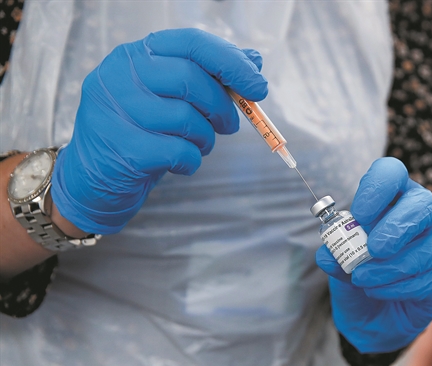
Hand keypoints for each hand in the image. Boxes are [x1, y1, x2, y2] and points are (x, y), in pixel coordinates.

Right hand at [51, 28, 267, 233]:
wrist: (96, 179)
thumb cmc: (141, 133)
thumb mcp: (172, 99)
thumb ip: (210, 77)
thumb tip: (255, 61)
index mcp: (137, 54)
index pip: (192, 43)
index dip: (231, 62)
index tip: (258, 86)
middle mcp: (120, 74)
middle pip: (191, 78)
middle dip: (222, 106)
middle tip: (230, 126)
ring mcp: (115, 110)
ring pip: (186, 118)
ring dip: (206, 138)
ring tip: (198, 145)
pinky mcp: (121, 147)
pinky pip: (178, 151)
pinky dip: (191, 161)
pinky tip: (181, 163)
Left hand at [316, 158, 431, 352]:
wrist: (373, 316)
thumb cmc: (359, 274)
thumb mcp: (339, 264)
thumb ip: (335, 255)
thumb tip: (328, 254)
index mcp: (391, 198)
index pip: (392, 173)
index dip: (378, 187)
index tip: (359, 214)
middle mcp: (419, 215)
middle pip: (423, 205)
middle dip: (396, 227)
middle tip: (372, 248)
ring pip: (424, 249)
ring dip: (388, 268)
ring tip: (361, 278)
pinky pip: (426, 279)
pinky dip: (396, 288)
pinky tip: (377, 291)